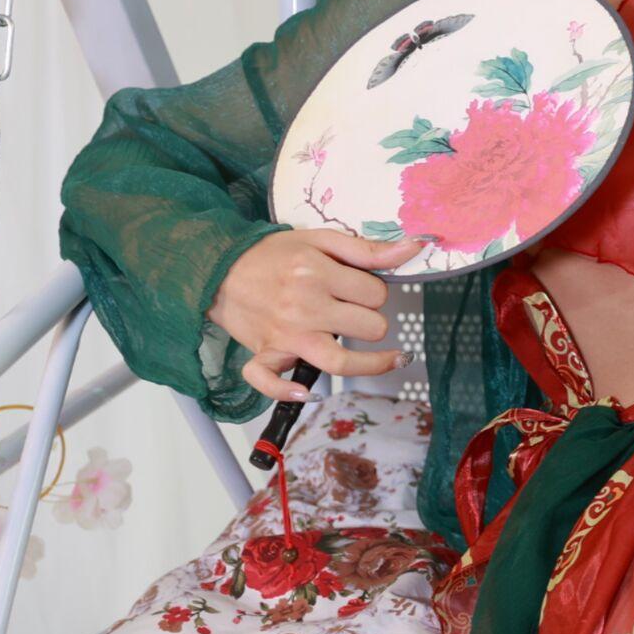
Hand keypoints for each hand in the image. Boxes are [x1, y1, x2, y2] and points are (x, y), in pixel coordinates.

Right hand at [213, 229, 423, 401]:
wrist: (219, 268)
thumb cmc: (271, 254)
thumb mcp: (320, 240)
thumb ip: (367, 249)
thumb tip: (413, 248)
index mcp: (318, 275)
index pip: (376, 294)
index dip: (376, 291)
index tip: (363, 289)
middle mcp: (304, 308)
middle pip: (368, 328)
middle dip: (371, 320)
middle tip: (358, 313)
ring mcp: (285, 335)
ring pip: (339, 364)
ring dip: (371, 365)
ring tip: (392, 359)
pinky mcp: (265, 354)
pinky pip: (272, 384)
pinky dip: (289, 392)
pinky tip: (309, 392)